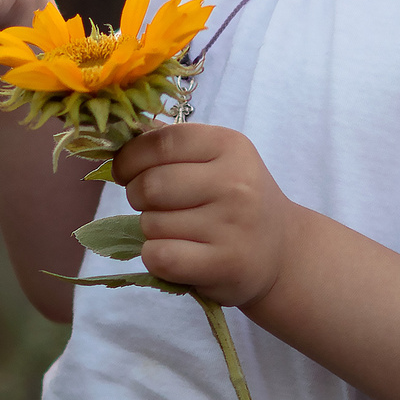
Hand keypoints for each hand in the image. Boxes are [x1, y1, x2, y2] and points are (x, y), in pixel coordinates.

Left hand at [116, 124, 295, 308]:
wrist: (281, 250)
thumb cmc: (236, 199)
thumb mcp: (216, 159)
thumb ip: (171, 145)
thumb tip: (118, 135)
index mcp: (229, 145)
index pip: (161, 142)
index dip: (130, 158)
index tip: (124, 171)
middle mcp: (235, 182)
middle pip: (150, 185)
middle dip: (138, 197)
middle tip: (154, 205)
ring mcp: (231, 225)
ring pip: (151, 224)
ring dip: (152, 230)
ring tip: (180, 231)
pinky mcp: (224, 263)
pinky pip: (159, 256)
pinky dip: (156, 257)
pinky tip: (177, 254)